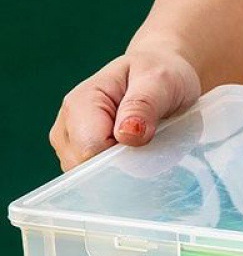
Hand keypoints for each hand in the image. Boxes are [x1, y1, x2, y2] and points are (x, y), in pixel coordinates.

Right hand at [49, 48, 200, 169]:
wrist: (160, 75)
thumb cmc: (160, 75)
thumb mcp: (160, 82)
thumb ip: (143, 106)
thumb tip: (127, 134)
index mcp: (81, 103)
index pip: (90, 151)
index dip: (121, 157)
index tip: (146, 143)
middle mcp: (68, 126)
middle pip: (87, 170)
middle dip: (121, 167)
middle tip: (150, 143)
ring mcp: (72, 144)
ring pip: (90, 179)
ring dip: (122, 172)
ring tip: (144, 145)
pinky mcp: (82, 157)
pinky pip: (97, 180)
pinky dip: (119, 175)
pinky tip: (136, 157)